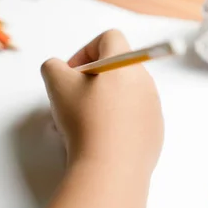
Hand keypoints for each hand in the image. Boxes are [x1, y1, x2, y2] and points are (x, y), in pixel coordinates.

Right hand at [41, 29, 163, 176]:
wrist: (110, 169)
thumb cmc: (84, 122)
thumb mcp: (56, 85)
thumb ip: (52, 66)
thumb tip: (58, 68)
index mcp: (124, 64)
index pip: (109, 39)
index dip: (85, 51)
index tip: (71, 74)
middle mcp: (145, 82)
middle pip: (116, 69)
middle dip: (90, 81)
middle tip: (71, 101)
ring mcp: (153, 108)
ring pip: (123, 95)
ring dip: (101, 102)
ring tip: (80, 125)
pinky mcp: (155, 132)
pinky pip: (133, 118)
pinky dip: (115, 123)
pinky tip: (98, 140)